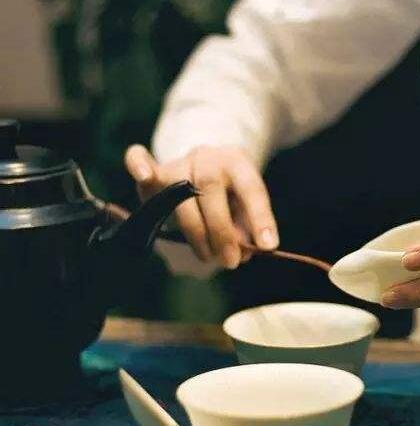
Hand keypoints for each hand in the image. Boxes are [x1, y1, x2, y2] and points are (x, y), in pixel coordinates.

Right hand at [125, 144, 277, 268]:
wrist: (207, 170)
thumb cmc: (229, 197)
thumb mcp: (244, 209)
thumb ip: (246, 228)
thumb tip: (244, 252)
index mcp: (237, 162)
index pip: (251, 189)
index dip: (260, 218)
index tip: (267, 246)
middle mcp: (208, 157)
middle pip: (210, 189)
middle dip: (221, 231)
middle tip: (230, 261)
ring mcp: (180, 161)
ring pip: (179, 193)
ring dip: (195, 231)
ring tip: (208, 257)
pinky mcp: (155, 170)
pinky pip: (138, 159)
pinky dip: (138, 164)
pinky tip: (144, 175)